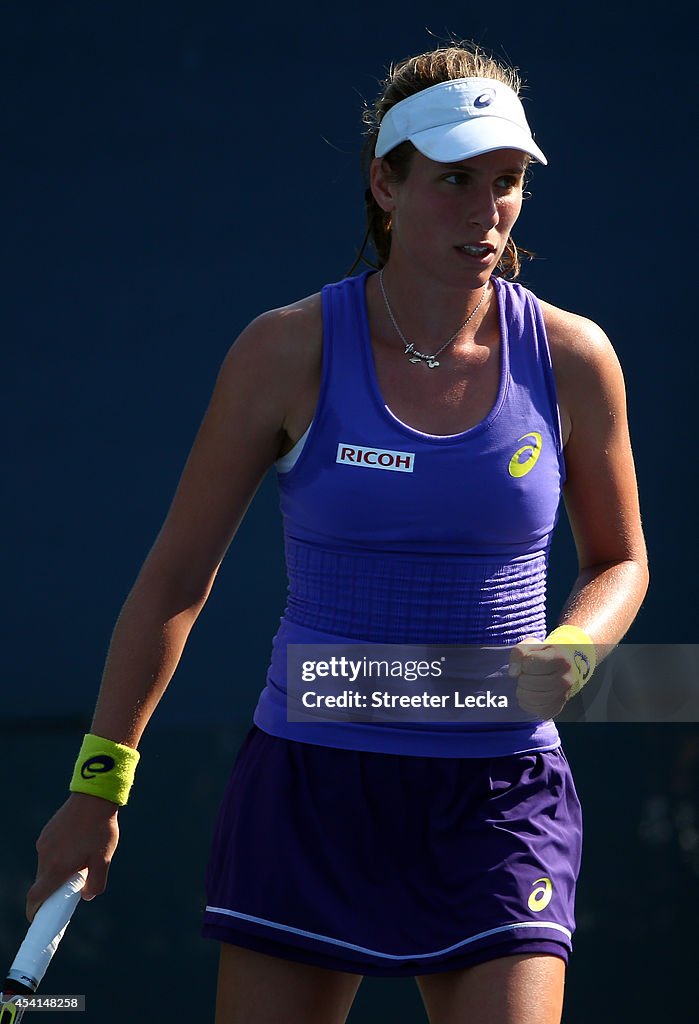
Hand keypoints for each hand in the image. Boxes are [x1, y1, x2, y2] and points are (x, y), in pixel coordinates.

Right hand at [26, 792, 119, 921]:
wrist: (94, 797)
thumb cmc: (101, 830)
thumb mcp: (104, 860)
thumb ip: (95, 883)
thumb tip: (86, 895)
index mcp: (56, 867)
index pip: (35, 897)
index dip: (34, 911)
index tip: (39, 918)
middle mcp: (45, 856)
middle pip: (42, 882)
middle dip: (53, 889)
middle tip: (72, 887)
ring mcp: (44, 843)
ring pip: (46, 866)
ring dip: (58, 870)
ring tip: (81, 859)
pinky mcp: (46, 832)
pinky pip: (49, 852)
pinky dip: (58, 857)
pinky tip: (77, 846)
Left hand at [508, 637, 578, 719]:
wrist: (559, 668)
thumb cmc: (543, 655)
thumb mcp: (531, 645)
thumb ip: (519, 652)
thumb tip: (513, 673)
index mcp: (561, 659)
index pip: (529, 664)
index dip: (523, 663)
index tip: (528, 662)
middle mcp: (565, 679)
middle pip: (528, 682)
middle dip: (522, 677)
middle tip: (528, 675)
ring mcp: (563, 696)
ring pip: (530, 697)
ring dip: (522, 691)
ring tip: (528, 684)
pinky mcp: (556, 709)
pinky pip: (534, 710)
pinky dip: (526, 703)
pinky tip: (530, 694)